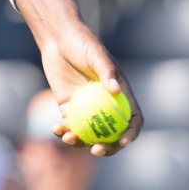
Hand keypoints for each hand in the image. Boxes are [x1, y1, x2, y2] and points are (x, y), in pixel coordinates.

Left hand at [14, 0, 142, 155]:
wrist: (57, 40)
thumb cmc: (81, 43)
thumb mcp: (95, 54)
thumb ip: (106, 71)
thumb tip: (116, 90)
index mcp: (120, 94)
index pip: (133, 119)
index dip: (131, 133)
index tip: (122, 141)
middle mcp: (106, 105)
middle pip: (112, 134)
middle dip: (107, 147)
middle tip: (96, 150)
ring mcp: (87, 108)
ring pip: (89, 134)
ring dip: (81, 142)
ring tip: (68, 138)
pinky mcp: (69, 108)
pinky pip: (69, 125)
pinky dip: (64, 131)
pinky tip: (56, 130)